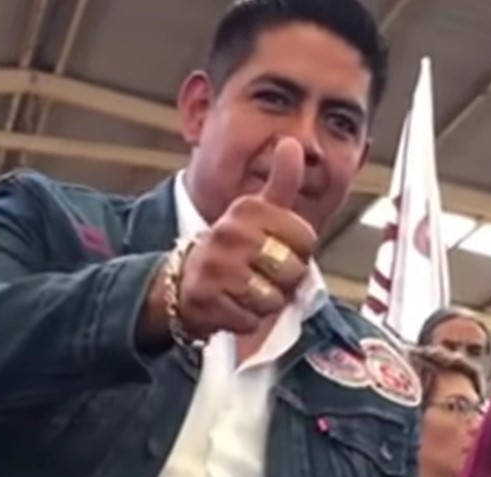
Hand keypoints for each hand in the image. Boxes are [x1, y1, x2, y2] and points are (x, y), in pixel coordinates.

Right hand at [144, 138, 317, 344]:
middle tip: (261, 274)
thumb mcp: (257, 211)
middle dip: (283, 281)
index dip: (299, 252)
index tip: (276, 249)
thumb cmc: (234, 247)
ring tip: (246, 289)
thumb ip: (281, 181)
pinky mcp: (206, 300)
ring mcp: (216, 267)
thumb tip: (292, 142)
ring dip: (265, 302)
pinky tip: (231, 305)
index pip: (306, 239)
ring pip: (273, 299)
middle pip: (293, 271)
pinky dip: (245, 319)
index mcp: (249, 209)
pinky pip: (251, 320)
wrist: (183, 280)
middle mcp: (230, 233)